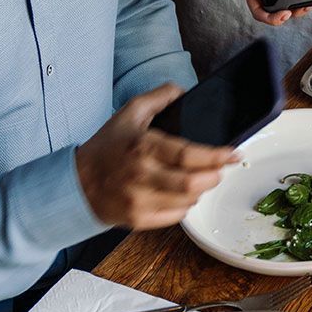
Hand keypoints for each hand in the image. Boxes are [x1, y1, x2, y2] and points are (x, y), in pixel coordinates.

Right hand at [75, 85, 235, 228]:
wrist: (77, 183)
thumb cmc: (107, 147)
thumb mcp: (129, 113)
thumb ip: (159, 97)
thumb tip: (182, 91)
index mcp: (142, 147)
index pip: (188, 155)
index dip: (216, 156)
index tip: (234, 153)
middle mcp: (141, 176)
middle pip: (192, 184)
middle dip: (214, 176)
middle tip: (219, 168)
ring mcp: (139, 201)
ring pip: (188, 202)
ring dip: (200, 190)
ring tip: (199, 178)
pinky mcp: (138, 220)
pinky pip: (175, 216)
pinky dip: (185, 205)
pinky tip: (180, 193)